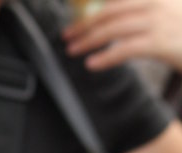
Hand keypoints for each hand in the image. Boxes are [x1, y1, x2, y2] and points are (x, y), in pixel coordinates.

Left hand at [62, 0, 181, 72]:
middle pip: (111, 10)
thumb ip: (144, 12)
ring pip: (114, 28)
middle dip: (85, 23)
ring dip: (89, 39)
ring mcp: (160, 21)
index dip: (94, 5)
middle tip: (67, 35)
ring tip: (73, 49)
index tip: (76, 15)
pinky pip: (126, 48)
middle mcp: (157, 3)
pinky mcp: (161, 43)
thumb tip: (116, 18)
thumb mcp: (168, 14)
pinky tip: (92, 63)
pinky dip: (106, 56)